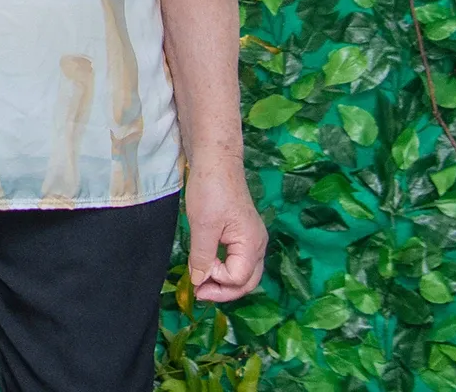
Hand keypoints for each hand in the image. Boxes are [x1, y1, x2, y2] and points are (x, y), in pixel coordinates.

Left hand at [184, 163, 266, 302]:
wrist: (215, 161)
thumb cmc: (210, 190)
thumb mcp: (203, 226)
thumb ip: (203, 257)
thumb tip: (199, 282)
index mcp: (252, 244)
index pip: (238, 279)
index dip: (216, 279)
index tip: (197, 269)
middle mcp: (257, 245)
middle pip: (246, 281)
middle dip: (223, 291)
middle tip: (199, 293)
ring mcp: (251, 239)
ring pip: (243, 273)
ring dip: (223, 281)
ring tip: (201, 282)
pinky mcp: (242, 233)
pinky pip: (237, 260)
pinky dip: (224, 268)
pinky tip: (208, 266)